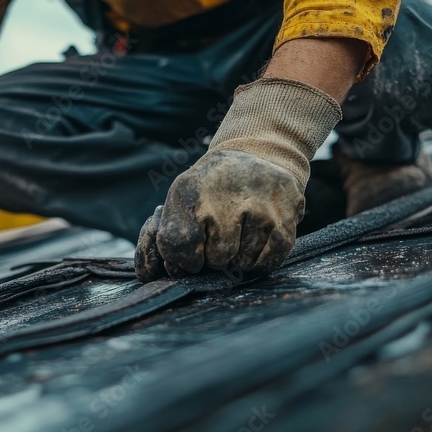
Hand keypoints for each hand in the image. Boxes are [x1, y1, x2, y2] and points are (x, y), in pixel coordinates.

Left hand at [135, 78, 342, 281]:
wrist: (258, 157)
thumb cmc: (211, 189)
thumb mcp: (180, 199)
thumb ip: (161, 237)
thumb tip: (147, 274)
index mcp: (191, 192)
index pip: (177, 246)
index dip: (183, 259)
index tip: (191, 252)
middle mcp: (226, 197)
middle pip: (215, 260)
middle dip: (213, 258)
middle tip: (219, 236)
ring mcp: (259, 210)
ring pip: (241, 264)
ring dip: (238, 259)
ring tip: (239, 232)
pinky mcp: (283, 222)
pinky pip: (265, 264)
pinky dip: (258, 261)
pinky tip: (255, 240)